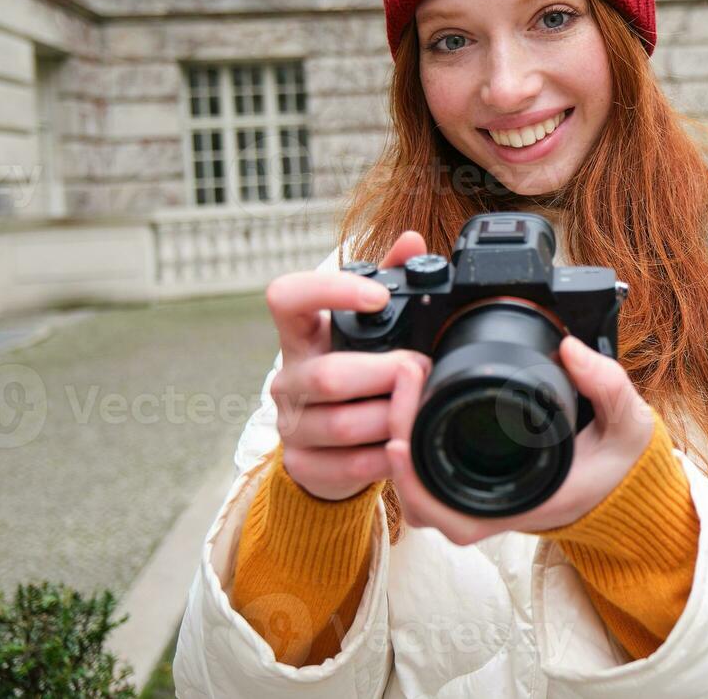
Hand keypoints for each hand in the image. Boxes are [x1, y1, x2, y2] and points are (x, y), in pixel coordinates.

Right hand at [264, 231, 433, 500]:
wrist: (330, 445)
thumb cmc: (355, 372)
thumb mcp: (369, 329)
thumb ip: (389, 280)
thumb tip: (413, 241)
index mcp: (301, 334)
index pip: (286, 297)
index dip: (330, 291)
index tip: (378, 298)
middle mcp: (288, 377)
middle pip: (329, 376)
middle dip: (385, 374)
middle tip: (421, 369)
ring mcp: (290, 423)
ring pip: (343, 424)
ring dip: (391, 417)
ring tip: (419, 408)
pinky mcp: (302, 464)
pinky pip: (348, 466)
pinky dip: (385, 458)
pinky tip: (405, 448)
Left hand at [383, 334, 657, 544]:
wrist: (625, 483)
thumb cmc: (619, 464)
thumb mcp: (626, 424)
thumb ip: (606, 385)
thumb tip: (571, 349)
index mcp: (519, 503)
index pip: (446, 510)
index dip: (413, 479)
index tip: (398, 437)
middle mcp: (491, 508)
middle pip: (416, 494)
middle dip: (396, 435)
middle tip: (405, 375)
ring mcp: (479, 498)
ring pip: (415, 485)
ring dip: (401, 435)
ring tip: (408, 379)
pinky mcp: (475, 481)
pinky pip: (428, 472)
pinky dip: (414, 437)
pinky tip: (416, 395)